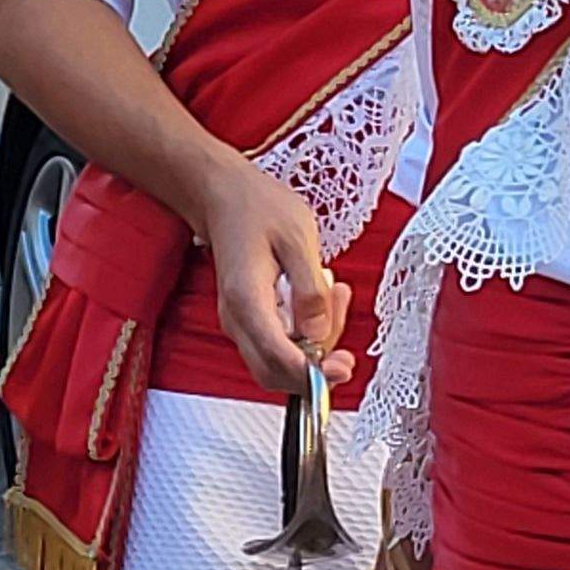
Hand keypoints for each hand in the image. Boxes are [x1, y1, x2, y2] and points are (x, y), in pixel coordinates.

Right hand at [192, 150, 347, 391]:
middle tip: (345, 340)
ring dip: (315, 346)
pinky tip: (322, 298)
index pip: (277, 358)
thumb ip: (311, 290)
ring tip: (336, 298)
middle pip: (275, 373)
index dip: (312, 374)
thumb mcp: (298, 238)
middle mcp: (238, 319)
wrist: (224, 194)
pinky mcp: (250, 318)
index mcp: (247, 300)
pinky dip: (305, 334)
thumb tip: (321, 334)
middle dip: (316, 368)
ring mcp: (241, 322)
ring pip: (279, 361)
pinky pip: (279, 343)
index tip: (341, 368)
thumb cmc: (257, 208)